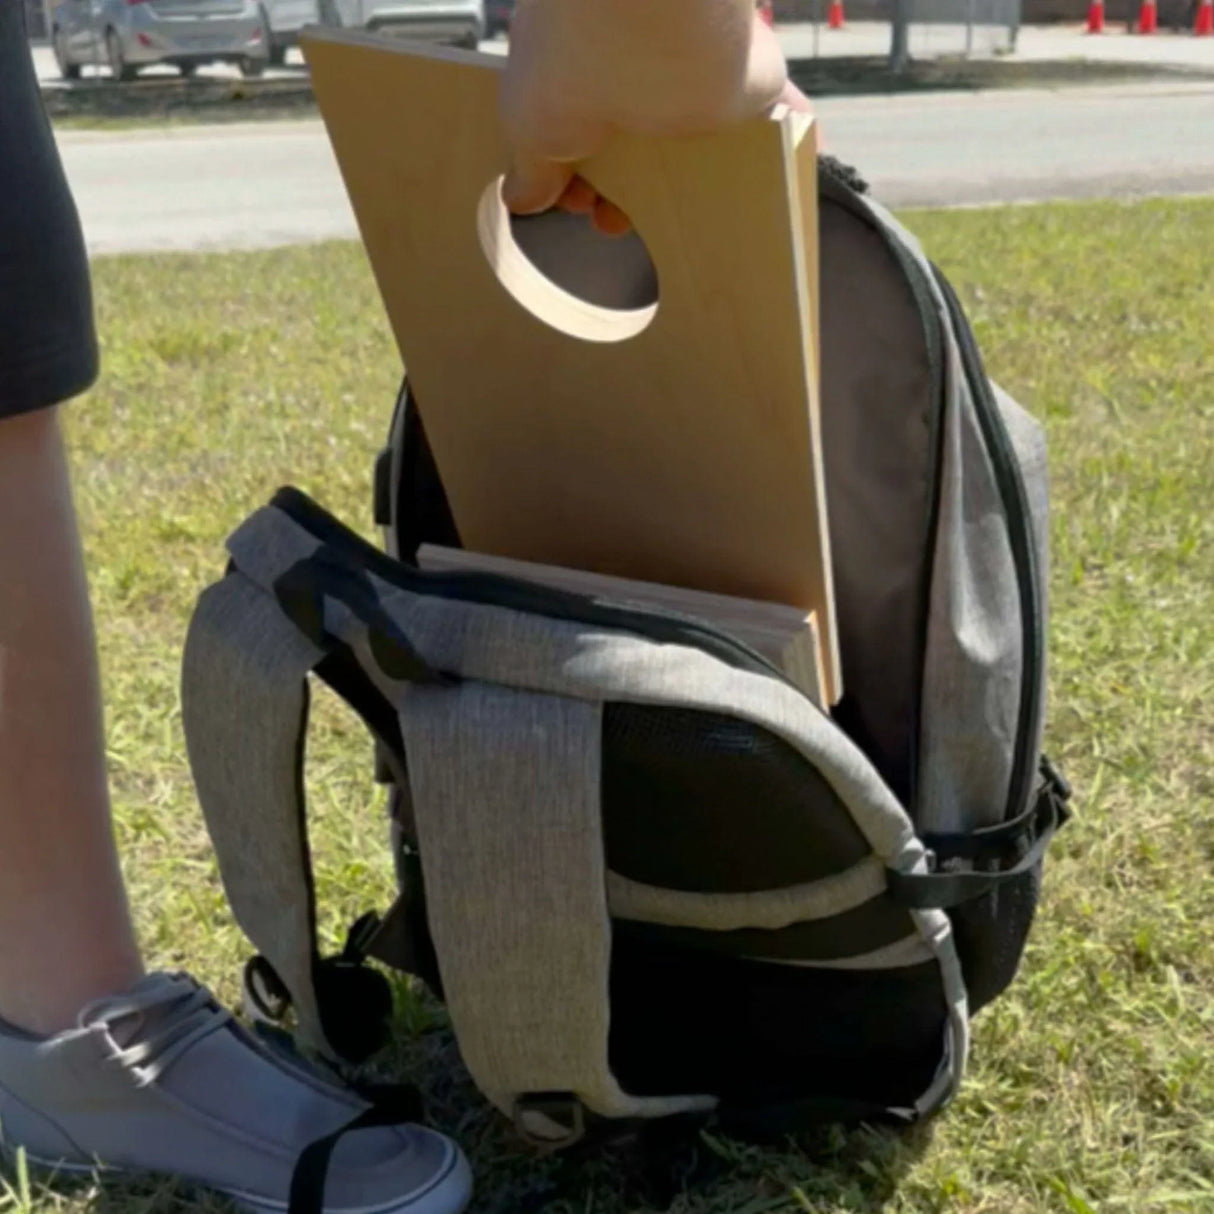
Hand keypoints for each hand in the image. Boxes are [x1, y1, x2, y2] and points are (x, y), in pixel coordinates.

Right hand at [498, 0, 814, 235]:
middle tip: (617, 219)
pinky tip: (778, 192)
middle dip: (626, 193)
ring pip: (698, 140)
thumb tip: (521, 199)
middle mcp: (641, 66)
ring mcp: (696, 74)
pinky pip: (775, 120)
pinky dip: (783, 150)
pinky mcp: (750, 80)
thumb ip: (529, 169)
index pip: (580, 133)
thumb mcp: (529, 125)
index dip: (575, 179)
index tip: (577, 202)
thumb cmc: (575, 54)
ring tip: (679, 219)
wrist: (653, 6)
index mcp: (582, 64)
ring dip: (692, 184)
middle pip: (639, 147)